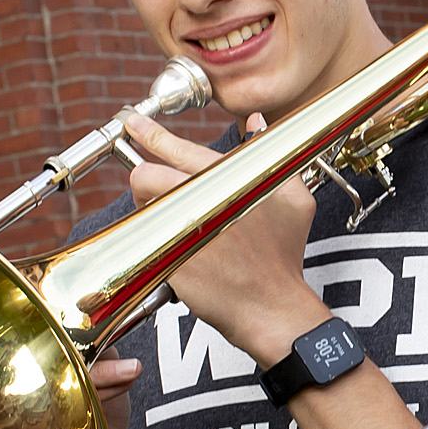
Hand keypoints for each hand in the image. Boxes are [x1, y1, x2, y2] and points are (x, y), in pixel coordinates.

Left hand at [125, 111, 327, 364]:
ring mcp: (182, 229)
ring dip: (151, 210)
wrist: (271, 305)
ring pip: (142, 206)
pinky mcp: (168, 257)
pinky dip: (155, 240)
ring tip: (176, 225)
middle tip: (158, 192)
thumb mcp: (293, 198)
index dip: (151, 133)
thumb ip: (270, 154)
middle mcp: (202, 200)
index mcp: (230, 179)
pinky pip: (145, 238)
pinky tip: (176, 249)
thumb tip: (257, 124)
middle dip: (148, 180)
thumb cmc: (284, 255)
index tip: (134, 122)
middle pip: (146, 175)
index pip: (179, 148)